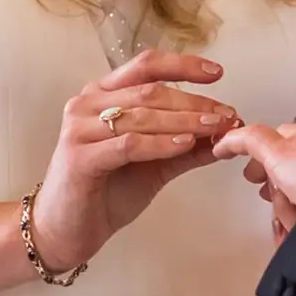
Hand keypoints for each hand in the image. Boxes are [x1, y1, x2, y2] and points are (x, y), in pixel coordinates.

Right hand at [29, 51, 238, 273]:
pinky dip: (161, 143)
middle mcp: (87, 103)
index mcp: (103, 94)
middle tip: (227, 115)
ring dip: (185, 121)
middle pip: (150, 91)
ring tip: (215, 128)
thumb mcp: (155, 164)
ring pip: (142, 115)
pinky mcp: (79, 157)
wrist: (67, 230)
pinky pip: (129, 144)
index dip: (183, 66)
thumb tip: (228, 131)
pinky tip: (186, 143)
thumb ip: (187, 146)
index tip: (217, 74)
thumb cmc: (107, 192)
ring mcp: (79, 128)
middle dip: (194, 103)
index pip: (146, 66)